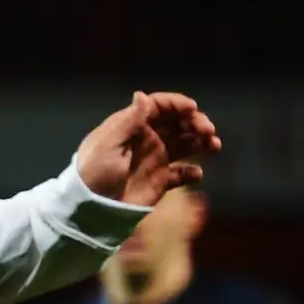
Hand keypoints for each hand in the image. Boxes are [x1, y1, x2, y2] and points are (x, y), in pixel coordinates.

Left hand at [71, 90, 220, 204]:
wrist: (90, 208)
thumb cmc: (93, 173)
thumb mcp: (108, 145)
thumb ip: (128, 121)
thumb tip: (141, 94)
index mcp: (131, 126)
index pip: (158, 107)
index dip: (176, 104)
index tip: (192, 108)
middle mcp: (146, 139)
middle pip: (177, 123)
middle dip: (195, 122)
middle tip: (207, 130)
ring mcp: (155, 159)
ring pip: (185, 144)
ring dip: (201, 142)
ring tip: (213, 146)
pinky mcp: (160, 180)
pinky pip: (182, 173)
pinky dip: (192, 172)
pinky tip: (195, 174)